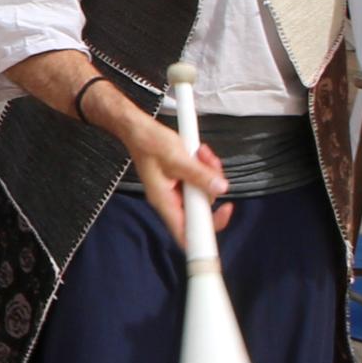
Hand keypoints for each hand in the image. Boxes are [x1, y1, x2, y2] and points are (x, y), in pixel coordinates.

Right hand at [124, 101, 232, 242]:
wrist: (136, 128)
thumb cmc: (147, 142)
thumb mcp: (176, 157)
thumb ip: (199, 175)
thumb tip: (220, 188)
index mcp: (164, 202)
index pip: (186, 234)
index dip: (206, 232)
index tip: (224, 212)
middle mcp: (170, 200)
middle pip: (201, 210)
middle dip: (212, 188)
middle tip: (212, 169)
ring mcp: (176, 191)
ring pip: (203, 192)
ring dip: (209, 173)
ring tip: (203, 155)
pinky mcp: (180, 181)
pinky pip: (200, 181)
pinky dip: (205, 168)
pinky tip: (200, 154)